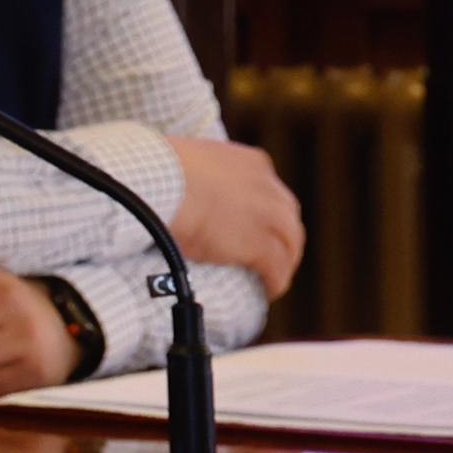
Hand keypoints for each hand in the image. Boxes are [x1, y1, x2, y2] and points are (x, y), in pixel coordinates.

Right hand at [161, 134, 306, 289]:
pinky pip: (277, 269)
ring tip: (272, 279)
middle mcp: (267, 188)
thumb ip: (204, 176)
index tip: (258, 225)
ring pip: (290, 245)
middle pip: (288, 218)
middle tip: (273, 255)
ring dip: (284, 263)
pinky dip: (275, 281)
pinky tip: (268, 290)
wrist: (164, 186)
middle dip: (284, 238)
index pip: (271, 191)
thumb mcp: (194, 162)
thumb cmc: (163, 172)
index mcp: (252, 164)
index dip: (268, 212)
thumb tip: (188, 190)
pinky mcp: (259, 245)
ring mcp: (268, 216)